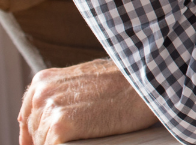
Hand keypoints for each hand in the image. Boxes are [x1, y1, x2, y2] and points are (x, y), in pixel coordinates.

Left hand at [19, 58, 157, 144]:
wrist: (149, 80)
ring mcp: (51, 110)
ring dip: (62, 142)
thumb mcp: (88, 76)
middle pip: (35, 131)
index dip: (35, 133)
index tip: (45, 141)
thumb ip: (65, 92)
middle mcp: (42, 93)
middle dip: (51, 138)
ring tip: (87, 137)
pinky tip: (86, 141)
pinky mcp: (62, 127)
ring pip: (44, 141)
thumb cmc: (128, 79)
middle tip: (77, 137)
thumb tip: (58, 113)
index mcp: (45, 80)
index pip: (27, 117)